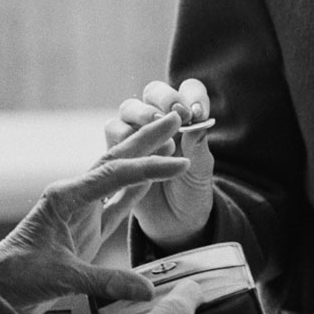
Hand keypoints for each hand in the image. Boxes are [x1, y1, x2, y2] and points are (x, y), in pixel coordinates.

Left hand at [0, 120, 188, 311]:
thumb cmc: (18, 277)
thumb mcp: (62, 279)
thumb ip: (106, 281)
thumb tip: (146, 290)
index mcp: (64, 197)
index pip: (114, 175)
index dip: (149, 168)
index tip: (180, 162)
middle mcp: (73, 197)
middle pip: (116, 161)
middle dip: (146, 139)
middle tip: (174, 118)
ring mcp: (81, 212)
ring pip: (118, 179)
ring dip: (143, 160)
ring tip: (169, 139)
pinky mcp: (85, 230)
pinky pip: (116, 205)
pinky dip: (135, 191)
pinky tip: (150, 180)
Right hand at [107, 78, 216, 247]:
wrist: (174, 224)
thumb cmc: (191, 192)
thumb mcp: (201, 171)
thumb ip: (198, 146)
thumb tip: (198, 120)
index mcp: (185, 116)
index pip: (188, 89)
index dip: (192, 95)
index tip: (198, 113)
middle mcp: (159, 119)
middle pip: (153, 91)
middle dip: (164, 98)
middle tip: (176, 114)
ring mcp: (135, 133)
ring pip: (129, 108)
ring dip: (142, 116)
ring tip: (157, 136)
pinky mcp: (116, 150)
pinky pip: (112, 132)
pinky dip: (126, 138)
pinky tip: (141, 155)